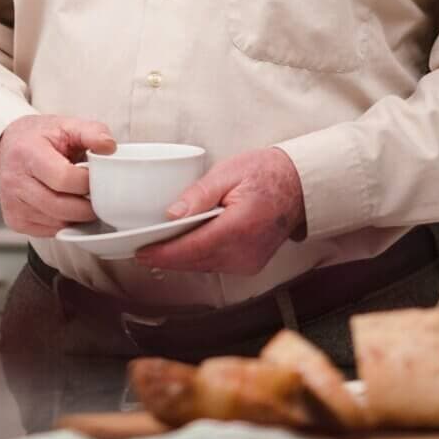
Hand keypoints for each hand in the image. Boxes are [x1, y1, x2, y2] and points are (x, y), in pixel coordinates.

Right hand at [0, 114, 115, 236]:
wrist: (6, 148)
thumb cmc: (39, 137)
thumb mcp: (66, 124)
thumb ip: (92, 132)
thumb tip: (110, 147)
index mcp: (28, 153)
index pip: (63, 178)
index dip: (86, 182)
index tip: (96, 176)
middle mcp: (15, 182)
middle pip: (60, 206)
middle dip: (87, 205)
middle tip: (100, 196)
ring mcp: (13, 205)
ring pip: (57, 223)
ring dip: (78, 216)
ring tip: (85, 199)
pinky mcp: (15, 221)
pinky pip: (49, 232)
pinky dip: (65, 223)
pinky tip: (69, 208)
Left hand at [135, 147, 305, 275]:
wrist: (299, 185)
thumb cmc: (266, 173)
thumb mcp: (229, 172)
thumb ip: (199, 194)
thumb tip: (172, 214)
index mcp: (239, 227)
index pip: (192, 248)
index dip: (163, 253)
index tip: (141, 252)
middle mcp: (244, 252)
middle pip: (194, 262)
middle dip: (166, 257)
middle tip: (139, 248)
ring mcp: (248, 262)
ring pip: (203, 266)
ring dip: (181, 258)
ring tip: (157, 246)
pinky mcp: (249, 265)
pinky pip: (215, 265)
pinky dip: (197, 257)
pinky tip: (184, 246)